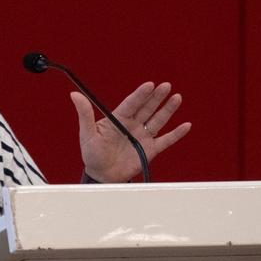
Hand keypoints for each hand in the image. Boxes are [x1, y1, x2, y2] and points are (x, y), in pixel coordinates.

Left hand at [72, 82, 191, 182]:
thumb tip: (74, 95)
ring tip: (176, 97)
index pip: (131, 103)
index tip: (149, 85)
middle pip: (147, 108)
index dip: (140, 94)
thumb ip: (84, 114)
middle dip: (157, 97)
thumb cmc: (92, 155)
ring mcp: (142, 137)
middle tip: (165, 86)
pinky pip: (165, 140)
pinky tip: (185, 125)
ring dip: (168, 110)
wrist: (101, 176)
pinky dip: (176, 134)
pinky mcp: (149, 150)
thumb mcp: (87, 133)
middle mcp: (132, 125)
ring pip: (157, 120)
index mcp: (118, 119)